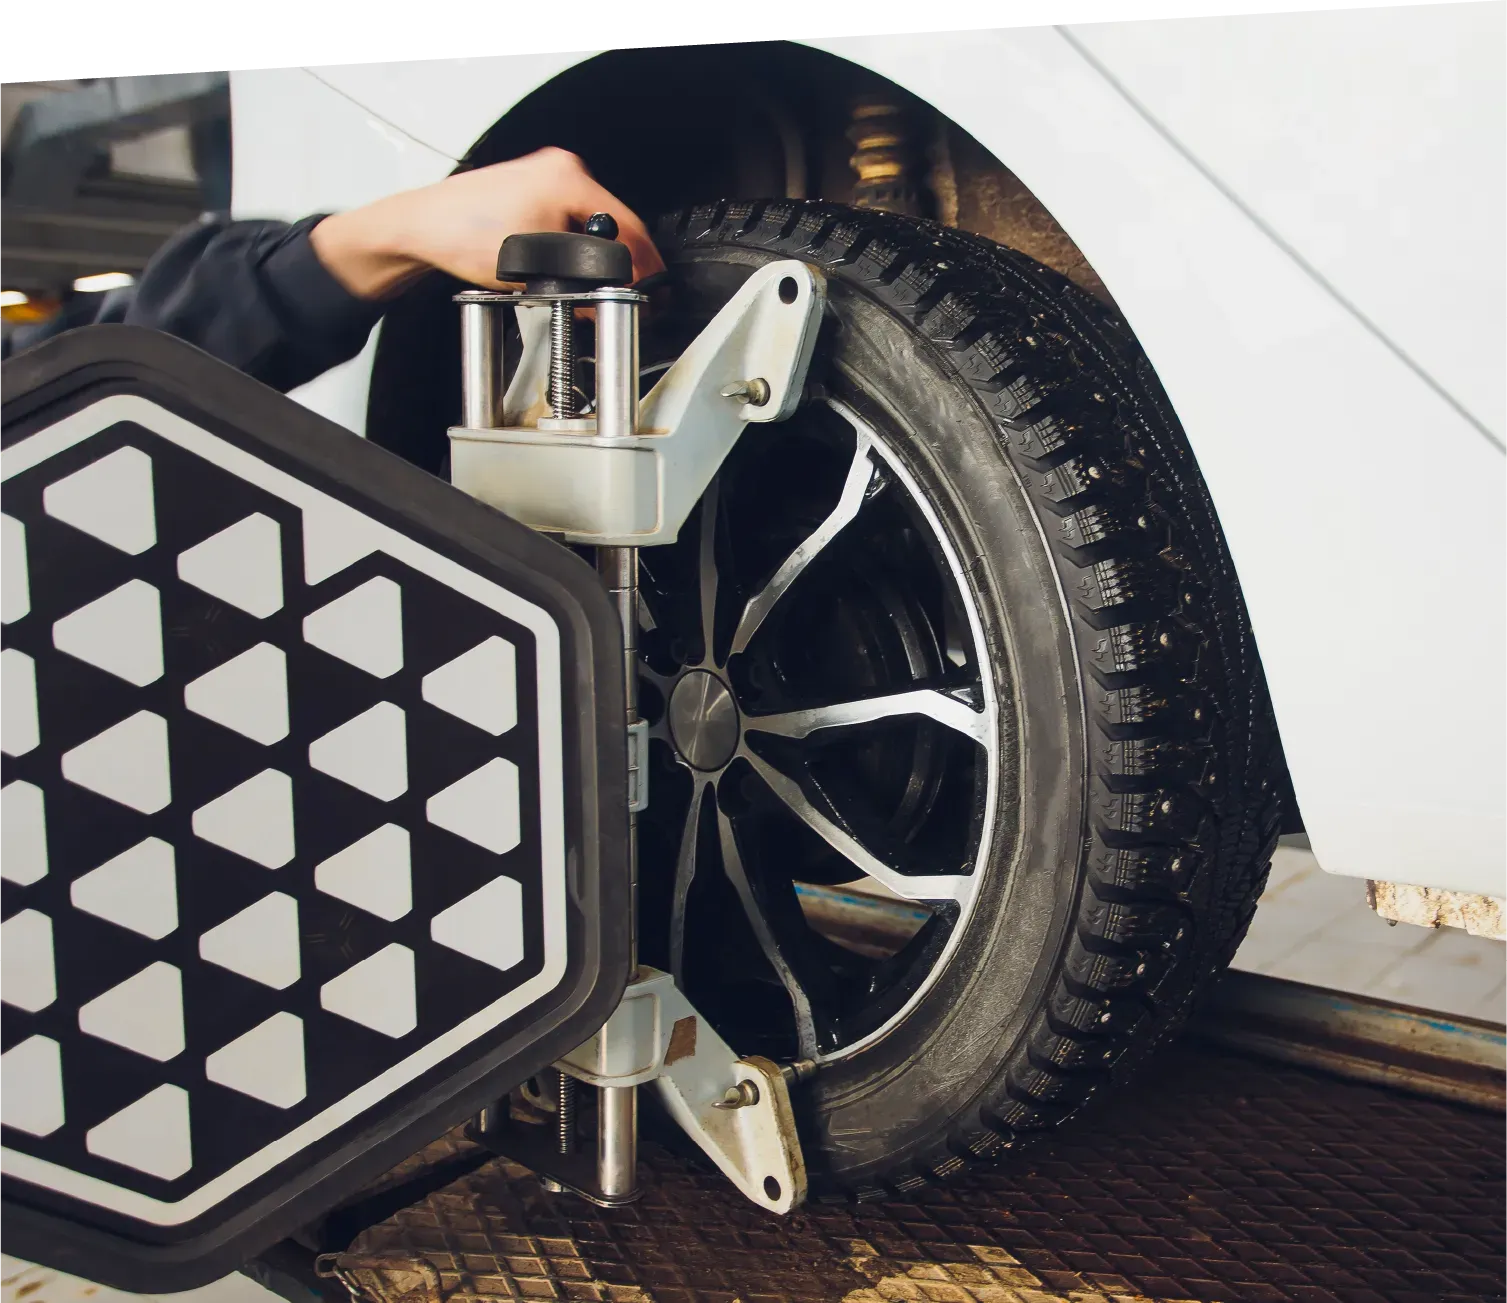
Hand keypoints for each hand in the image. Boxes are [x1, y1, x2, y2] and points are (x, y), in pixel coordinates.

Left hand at [309, 148, 664, 299]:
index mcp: (568, 179)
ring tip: (589, 290)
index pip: (627, 228)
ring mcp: (545, 178)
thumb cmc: (459, 237)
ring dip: (593, 261)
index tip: (650, 294)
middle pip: (611, 227)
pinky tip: (564, 272)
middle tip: (620, 299)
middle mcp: (560, 171)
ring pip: (589, 228)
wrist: (418, 229)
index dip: (643, 269)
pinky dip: (572, 250)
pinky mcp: (531, 192)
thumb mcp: (533, 269)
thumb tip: (609, 300)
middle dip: (617, 267)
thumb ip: (582, 284)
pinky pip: (568, 224)